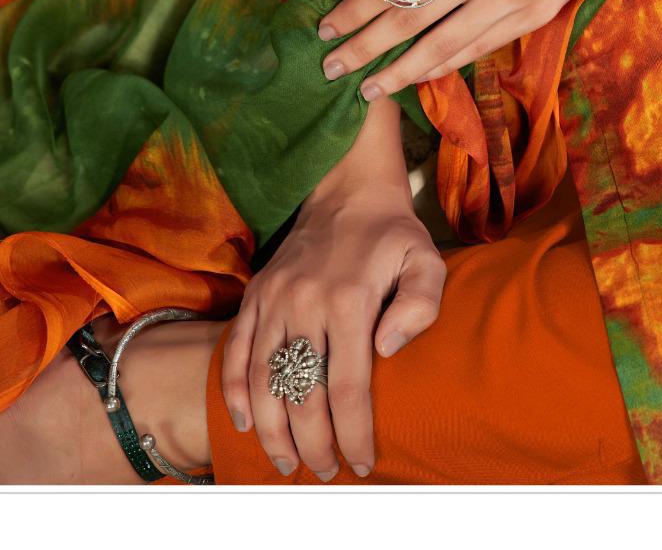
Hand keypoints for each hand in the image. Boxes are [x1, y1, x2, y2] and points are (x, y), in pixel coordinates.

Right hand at [220, 100, 444, 480]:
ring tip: (288, 462)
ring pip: (263, 380)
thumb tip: (386, 351)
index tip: (362, 462)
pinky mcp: (255, 296)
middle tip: (327, 471)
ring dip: (273, 429)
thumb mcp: (426, 260)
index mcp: (349, 301)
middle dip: (314, 443)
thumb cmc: (393, 235)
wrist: (346, 189)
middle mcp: (305, 304)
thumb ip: (420, 305)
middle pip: (302, 393)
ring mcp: (274, 300)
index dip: (353, 433)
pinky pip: (235, 351)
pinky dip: (235, 391)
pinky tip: (246, 422)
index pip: (348, 387)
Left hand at [316, 0, 602, 97]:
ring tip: (368, 89)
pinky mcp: (531, 18)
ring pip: (443, 45)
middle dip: (365, 47)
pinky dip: (443, 67)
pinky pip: (477, 50)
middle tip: (331, 68)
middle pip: (409, 19)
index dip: (357, 8)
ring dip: (399, 71)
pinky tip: (416, 79)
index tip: (327, 28)